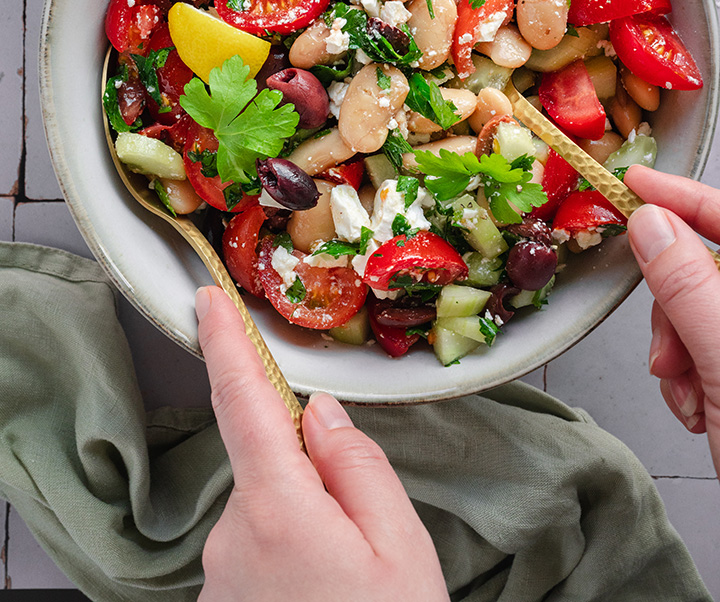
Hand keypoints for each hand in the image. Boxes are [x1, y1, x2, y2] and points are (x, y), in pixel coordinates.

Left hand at [195, 285, 449, 601]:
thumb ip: (359, 465)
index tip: (208, 298)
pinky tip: (322, 598)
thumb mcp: (401, 549)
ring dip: (306, 533)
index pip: (244, 399)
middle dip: (314, 481)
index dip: (225, 341)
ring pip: (268, 519)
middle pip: (270, 470)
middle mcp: (231, 540)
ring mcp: (218, 580)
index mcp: (276, 510)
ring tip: (350, 586)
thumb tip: (321, 413)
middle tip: (365, 544)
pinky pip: (258, 560)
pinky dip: (291, 568)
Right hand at [626, 165, 719, 476]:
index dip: (683, 196)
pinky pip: (701, 346)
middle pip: (707, 269)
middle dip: (674, 304)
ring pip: (697, 310)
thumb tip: (654, 223)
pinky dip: (686, 374)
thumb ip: (688, 287)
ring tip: (687, 390)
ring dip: (676, 348)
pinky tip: (696, 405)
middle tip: (667, 347)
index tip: (635, 184)